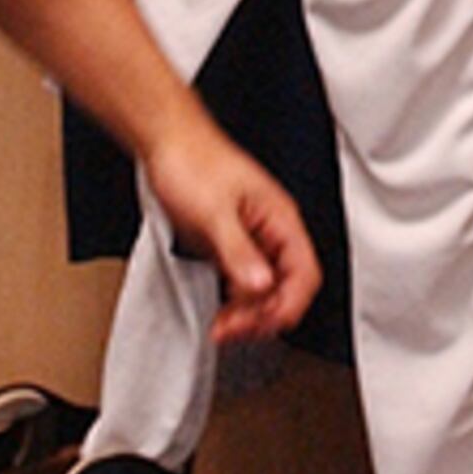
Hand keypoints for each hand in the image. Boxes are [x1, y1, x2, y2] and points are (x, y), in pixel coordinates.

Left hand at [139, 123, 320, 344]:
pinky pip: (243, 284)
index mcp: (280, 219)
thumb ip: (238, 251)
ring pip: (265, 290)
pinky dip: (234, 303)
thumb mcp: (214, 213)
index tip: (263, 324)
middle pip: (286, 288)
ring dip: (248, 313)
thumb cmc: (194, 162)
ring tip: (224, 326)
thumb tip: (260, 285)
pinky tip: (221, 311)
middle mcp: (272, 232)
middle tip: (234, 329)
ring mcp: (252, 240)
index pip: (304, 274)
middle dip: (263, 315)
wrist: (168, 144)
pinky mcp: (231, 245)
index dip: (289, 304)